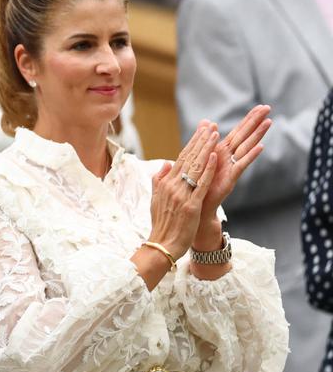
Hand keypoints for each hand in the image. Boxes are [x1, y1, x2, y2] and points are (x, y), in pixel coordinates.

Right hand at [147, 122, 219, 257]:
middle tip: (211, 125)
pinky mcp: (190, 206)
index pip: (180, 158)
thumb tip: (166, 163)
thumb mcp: (156, 200)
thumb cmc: (161, 225)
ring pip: (195, 168)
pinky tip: (215, 157)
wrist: (162, 246)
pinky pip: (201, 184)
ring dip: (205, 149)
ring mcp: (181, 195)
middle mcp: (172, 186)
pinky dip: (208, 169)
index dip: (192, 144)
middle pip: (188, 159)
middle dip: (200, 141)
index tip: (201, 130)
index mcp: (165, 184)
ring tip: (215, 134)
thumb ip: (160, 181)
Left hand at [200, 105, 270, 222]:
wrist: (197, 205)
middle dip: (255, 121)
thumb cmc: (199, 182)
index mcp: (221, 150)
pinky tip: (260, 146)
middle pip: (244, 135)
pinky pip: (241, 164)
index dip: (248, 119)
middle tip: (268, 107)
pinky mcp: (231, 177)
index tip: (260, 106)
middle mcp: (229, 156)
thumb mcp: (200, 157)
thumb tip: (207, 121)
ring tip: (269, 122)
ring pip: (245, 147)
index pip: (238, 131)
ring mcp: (231, 166)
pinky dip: (250, 156)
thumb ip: (205, 138)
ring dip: (257, 134)